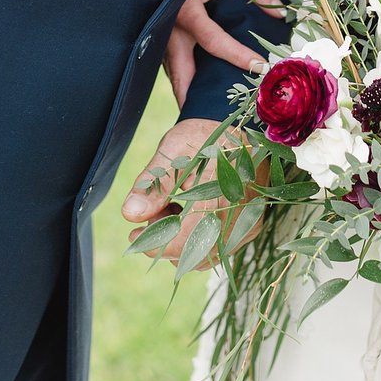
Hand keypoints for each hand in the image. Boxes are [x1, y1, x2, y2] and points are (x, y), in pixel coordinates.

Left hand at [121, 119, 262, 266]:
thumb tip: (131, 214)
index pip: (183, 242)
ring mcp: (247, 224)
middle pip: (193, 252)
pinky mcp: (250, 226)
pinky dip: (198, 236)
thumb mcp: (172, 153)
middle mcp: (239, 217)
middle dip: (166, 239)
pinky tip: (188, 212)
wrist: (232, 128)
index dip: (154, 243)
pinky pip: (218, 245)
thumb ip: (152, 186)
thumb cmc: (200, 137)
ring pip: (205, 252)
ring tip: (171, 208)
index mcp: (220, 198)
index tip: (134, 233)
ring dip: (182, 240)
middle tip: (153, 213)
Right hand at [163, 0, 284, 107]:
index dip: (237, 56)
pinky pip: (169, 64)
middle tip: (205, 119)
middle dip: (190, 96)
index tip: (260, 67)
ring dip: (184, 91)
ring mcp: (160, 36)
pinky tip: (192, 92)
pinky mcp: (158, 39)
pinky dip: (180, 79)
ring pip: (172, 72)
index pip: (215, 41)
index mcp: (188, 10)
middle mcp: (170, 28)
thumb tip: (281, 14)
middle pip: (180, 71)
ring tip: (199, 113)